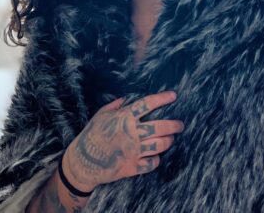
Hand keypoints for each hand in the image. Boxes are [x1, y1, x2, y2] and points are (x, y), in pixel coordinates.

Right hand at [62, 91, 183, 191]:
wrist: (83, 161)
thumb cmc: (91, 135)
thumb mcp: (100, 115)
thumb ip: (114, 106)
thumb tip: (125, 99)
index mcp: (124, 118)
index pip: (147, 104)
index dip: (162, 98)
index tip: (173, 96)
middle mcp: (132, 133)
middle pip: (160, 127)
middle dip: (174, 125)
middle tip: (180, 125)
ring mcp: (133, 151)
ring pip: (159, 145)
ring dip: (168, 141)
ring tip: (171, 138)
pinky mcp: (132, 166)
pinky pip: (151, 163)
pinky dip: (156, 160)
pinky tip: (156, 156)